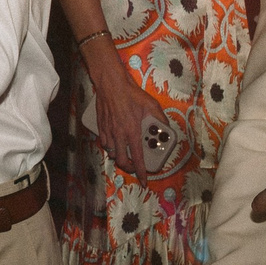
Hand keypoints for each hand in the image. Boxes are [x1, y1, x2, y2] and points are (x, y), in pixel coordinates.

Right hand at [86, 54, 185, 179]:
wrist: (111, 83)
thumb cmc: (131, 93)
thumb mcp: (151, 104)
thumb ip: (159, 118)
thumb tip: (165, 126)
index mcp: (132, 131)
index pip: (138, 158)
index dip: (141, 172)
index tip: (144, 181)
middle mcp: (119, 134)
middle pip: (121, 161)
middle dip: (129, 168)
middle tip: (134, 167)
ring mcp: (108, 131)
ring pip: (112, 153)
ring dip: (119, 156)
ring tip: (125, 153)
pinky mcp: (100, 126)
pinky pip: (104, 143)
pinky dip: (110, 146)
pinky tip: (115, 142)